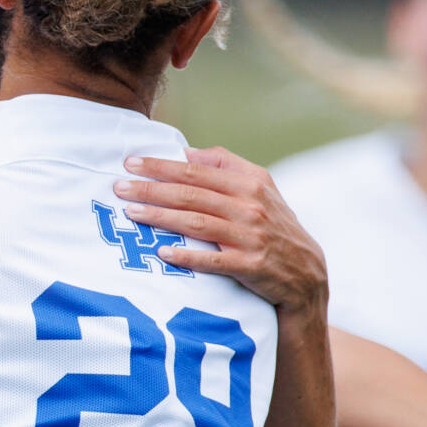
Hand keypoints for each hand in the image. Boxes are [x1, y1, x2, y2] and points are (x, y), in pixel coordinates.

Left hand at [115, 146, 327, 314]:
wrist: (307, 275)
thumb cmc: (275, 227)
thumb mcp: (261, 189)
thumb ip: (227, 166)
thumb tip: (187, 152)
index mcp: (251, 182)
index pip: (197, 170)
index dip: (162, 165)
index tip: (130, 162)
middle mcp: (251, 206)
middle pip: (192, 194)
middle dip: (152, 189)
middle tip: (118, 187)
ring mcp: (251, 237)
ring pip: (197, 223)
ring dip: (161, 217)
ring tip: (131, 213)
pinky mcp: (251, 266)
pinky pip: (214, 261)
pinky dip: (188, 256)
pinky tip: (163, 253)